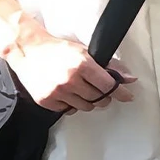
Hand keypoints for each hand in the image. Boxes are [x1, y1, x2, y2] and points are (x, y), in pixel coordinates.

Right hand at [6, 29, 136, 113]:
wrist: (29, 51)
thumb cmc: (58, 49)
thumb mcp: (85, 52)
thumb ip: (109, 66)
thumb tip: (129, 78)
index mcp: (82, 65)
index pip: (109, 85)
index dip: (120, 92)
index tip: (127, 96)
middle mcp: (70, 80)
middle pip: (99, 99)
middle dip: (104, 96)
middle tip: (100, 90)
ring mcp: (57, 92)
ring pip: (85, 107)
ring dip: (89, 101)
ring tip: (82, 90)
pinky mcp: (47, 101)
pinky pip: (69, 110)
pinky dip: (72, 104)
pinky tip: (68, 93)